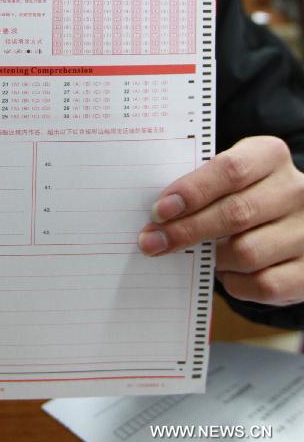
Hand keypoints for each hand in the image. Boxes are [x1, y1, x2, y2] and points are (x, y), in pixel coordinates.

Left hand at [138, 136, 303, 306]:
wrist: (293, 222)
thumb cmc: (246, 194)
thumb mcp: (229, 177)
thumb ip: (201, 186)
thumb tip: (158, 216)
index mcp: (271, 156)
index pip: (230, 170)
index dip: (192, 191)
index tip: (159, 210)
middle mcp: (296, 190)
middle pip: (235, 213)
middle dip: (187, 231)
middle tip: (152, 242)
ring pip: (247, 252)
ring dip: (213, 258)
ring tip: (199, 255)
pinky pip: (264, 285)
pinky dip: (236, 283)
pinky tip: (225, 272)